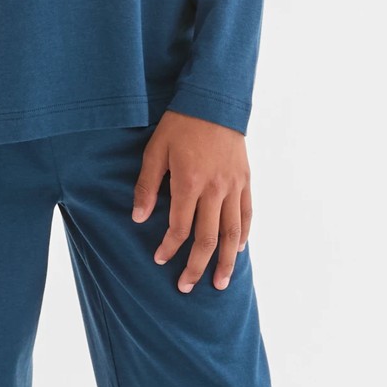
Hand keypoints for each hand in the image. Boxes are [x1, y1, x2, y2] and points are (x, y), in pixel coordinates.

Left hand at [131, 110, 250, 292]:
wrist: (214, 100)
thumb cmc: (180, 124)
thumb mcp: (155, 150)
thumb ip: (147, 186)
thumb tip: (138, 218)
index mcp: (189, 182)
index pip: (180, 228)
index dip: (169, 248)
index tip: (160, 260)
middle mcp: (215, 189)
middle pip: (208, 239)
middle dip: (196, 267)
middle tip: (187, 286)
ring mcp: (234, 186)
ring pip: (232, 233)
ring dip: (225, 262)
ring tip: (219, 283)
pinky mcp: (245, 180)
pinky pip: (247, 214)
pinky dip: (243, 236)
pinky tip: (237, 251)